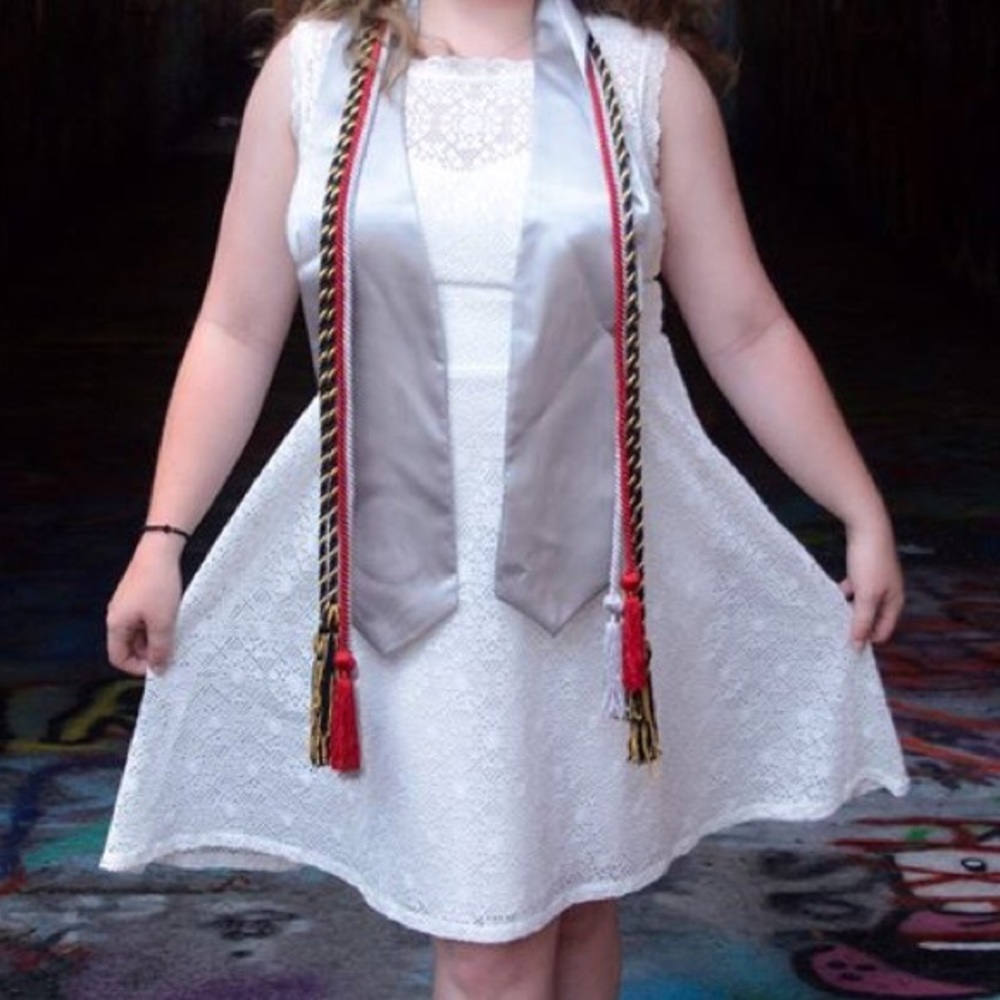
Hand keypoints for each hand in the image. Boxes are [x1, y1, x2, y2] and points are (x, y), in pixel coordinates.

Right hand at [106, 537, 183, 676]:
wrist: (159, 551)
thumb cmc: (158, 586)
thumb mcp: (162, 622)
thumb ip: (160, 648)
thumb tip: (158, 669)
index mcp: (116, 624)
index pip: (118, 657)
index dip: (136, 667)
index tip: (159, 667)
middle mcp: (116, 615)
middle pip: (128, 645)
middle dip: (148, 652)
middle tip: (171, 652)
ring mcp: (126, 605)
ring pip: (138, 632)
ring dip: (154, 638)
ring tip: (174, 635)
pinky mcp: (137, 595)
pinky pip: (144, 618)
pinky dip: (156, 624)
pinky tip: (172, 620)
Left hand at [840, 520, 903, 650]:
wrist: (867, 526)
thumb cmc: (870, 561)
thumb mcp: (866, 595)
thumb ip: (861, 620)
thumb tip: (858, 646)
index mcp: (895, 601)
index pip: (883, 631)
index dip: (867, 640)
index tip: (845, 647)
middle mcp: (889, 593)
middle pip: (873, 618)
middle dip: (857, 626)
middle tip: (836, 634)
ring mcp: (878, 580)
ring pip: (862, 603)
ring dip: (849, 610)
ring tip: (832, 617)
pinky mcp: (866, 569)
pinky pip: (855, 589)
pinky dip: (845, 594)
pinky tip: (832, 594)